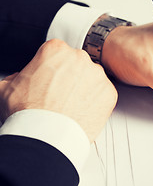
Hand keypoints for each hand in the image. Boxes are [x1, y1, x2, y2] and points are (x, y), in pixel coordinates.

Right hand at [0, 39, 117, 141]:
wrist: (46, 136)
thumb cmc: (28, 112)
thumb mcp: (7, 87)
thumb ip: (16, 76)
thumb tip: (19, 78)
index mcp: (56, 50)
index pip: (58, 53)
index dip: (53, 68)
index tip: (51, 79)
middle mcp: (80, 58)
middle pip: (77, 64)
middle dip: (71, 77)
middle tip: (61, 94)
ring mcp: (97, 75)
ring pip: (93, 78)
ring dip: (85, 88)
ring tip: (71, 105)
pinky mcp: (109, 92)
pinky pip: (104, 94)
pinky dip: (96, 102)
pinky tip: (82, 111)